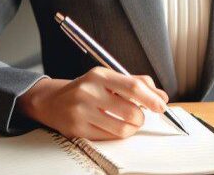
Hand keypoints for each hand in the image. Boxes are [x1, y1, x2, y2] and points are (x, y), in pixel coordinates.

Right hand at [16, 66, 168, 139]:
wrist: (52, 101)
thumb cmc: (86, 89)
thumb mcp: (108, 78)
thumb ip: (136, 83)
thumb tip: (161, 96)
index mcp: (100, 75)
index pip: (133, 87)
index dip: (151, 98)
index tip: (162, 105)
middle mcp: (89, 91)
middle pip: (130, 110)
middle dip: (142, 117)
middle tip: (140, 117)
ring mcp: (82, 111)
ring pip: (122, 128)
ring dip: (132, 128)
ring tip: (129, 123)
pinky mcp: (77, 129)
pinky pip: (108, 137)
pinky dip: (118, 135)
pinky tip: (114, 127)